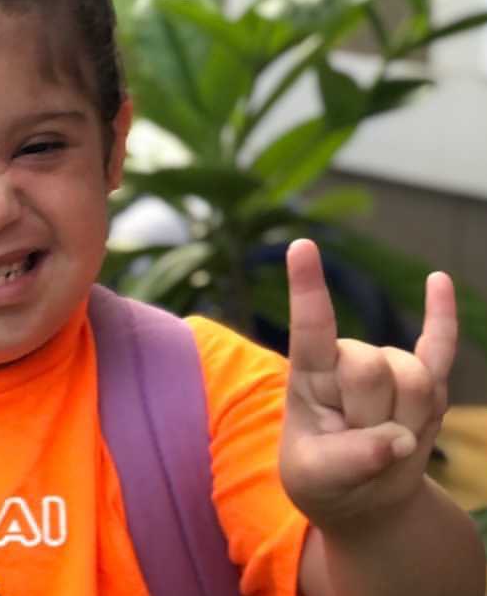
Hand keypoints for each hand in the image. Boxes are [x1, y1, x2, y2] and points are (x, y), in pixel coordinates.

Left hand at [278, 239, 454, 529]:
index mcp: (309, 376)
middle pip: (374, 367)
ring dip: (408, 422)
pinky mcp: (426, 380)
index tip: (300, 245)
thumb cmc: (324, 479)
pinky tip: (438, 280)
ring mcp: (388, 367)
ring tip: (382, 440)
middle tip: (358, 444)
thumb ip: (349, 461)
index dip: (308, 289)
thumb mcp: (318, 479)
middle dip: (374, 416)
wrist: (361, 498)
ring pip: (416, 380)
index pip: (310, 329)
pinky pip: (440, 344)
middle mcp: (348, 360)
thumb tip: (398, 441)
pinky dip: (442, 315)